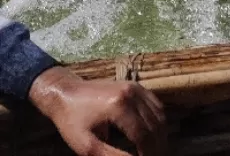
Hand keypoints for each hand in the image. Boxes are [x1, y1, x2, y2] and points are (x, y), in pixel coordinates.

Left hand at [28, 65, 166, 155]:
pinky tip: (154, 135)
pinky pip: (154, 104)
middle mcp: (131, 93)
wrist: (65, 91)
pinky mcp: (134, 85)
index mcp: (119, 107)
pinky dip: (157, 121)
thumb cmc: (71, 120)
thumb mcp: (87, 145)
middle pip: (155, 125)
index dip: (148, 153)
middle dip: (157, 146)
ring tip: (156, 151)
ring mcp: (134, 86)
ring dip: (160, 135)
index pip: (143, 135)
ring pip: (158, 114)